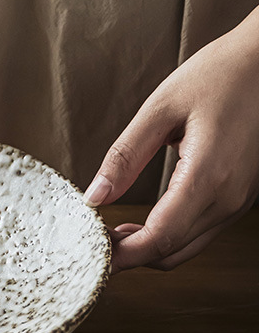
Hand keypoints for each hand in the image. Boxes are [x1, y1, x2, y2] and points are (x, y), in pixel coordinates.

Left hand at [84, 8, 258, 271]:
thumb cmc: (217, 76)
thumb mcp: (160, 110)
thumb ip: (124, 156)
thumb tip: (94, 197)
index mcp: (207, 177)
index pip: (159, 239)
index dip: (123, 255)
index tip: (92, 255)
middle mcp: (228, 198)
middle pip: (172, 252)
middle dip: (130, 257)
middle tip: (93, 243)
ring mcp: (239, 200)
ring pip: (188, 247)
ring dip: (149, 248)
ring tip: (110, 232)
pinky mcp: (240, 195)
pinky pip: (201, 231)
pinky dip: (169, 235)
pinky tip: (141, 221)